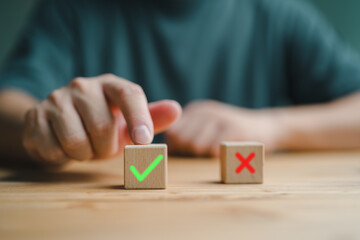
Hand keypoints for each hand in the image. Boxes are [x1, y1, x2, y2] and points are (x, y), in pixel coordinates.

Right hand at [23, 74, 180, 165]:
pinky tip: (64, 146)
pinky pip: (52, 149)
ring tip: (84, 146)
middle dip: (105, 148)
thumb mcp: (129, 123)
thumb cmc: (104, 125)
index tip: (143, 141)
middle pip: (102, 127)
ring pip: (76, 142)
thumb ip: (152, 117)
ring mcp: (56, 99)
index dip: (139, 118)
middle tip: (101, 147)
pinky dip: (62, 157)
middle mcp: (82, 86)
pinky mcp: (35, 116)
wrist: (61, 125)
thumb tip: (176, 109)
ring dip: (84, 154)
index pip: (129, 94)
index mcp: (110, 85)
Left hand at [165, 100, 279, 156]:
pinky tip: (225, 153)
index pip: (172, 132)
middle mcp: (207, 111)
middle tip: (203, 153)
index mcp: (197, 111)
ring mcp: (222, 118)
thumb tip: (168, 152)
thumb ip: (187, 138)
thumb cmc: (231, 134)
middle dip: (188, 152)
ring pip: (196, 145)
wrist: (267, 126)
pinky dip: (217, 156)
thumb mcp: (208, 130)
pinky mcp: (236, 129)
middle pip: (181, 139)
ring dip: (203, 156)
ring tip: (214, 152)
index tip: (188, 152)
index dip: (177, 147)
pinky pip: (215, 149)